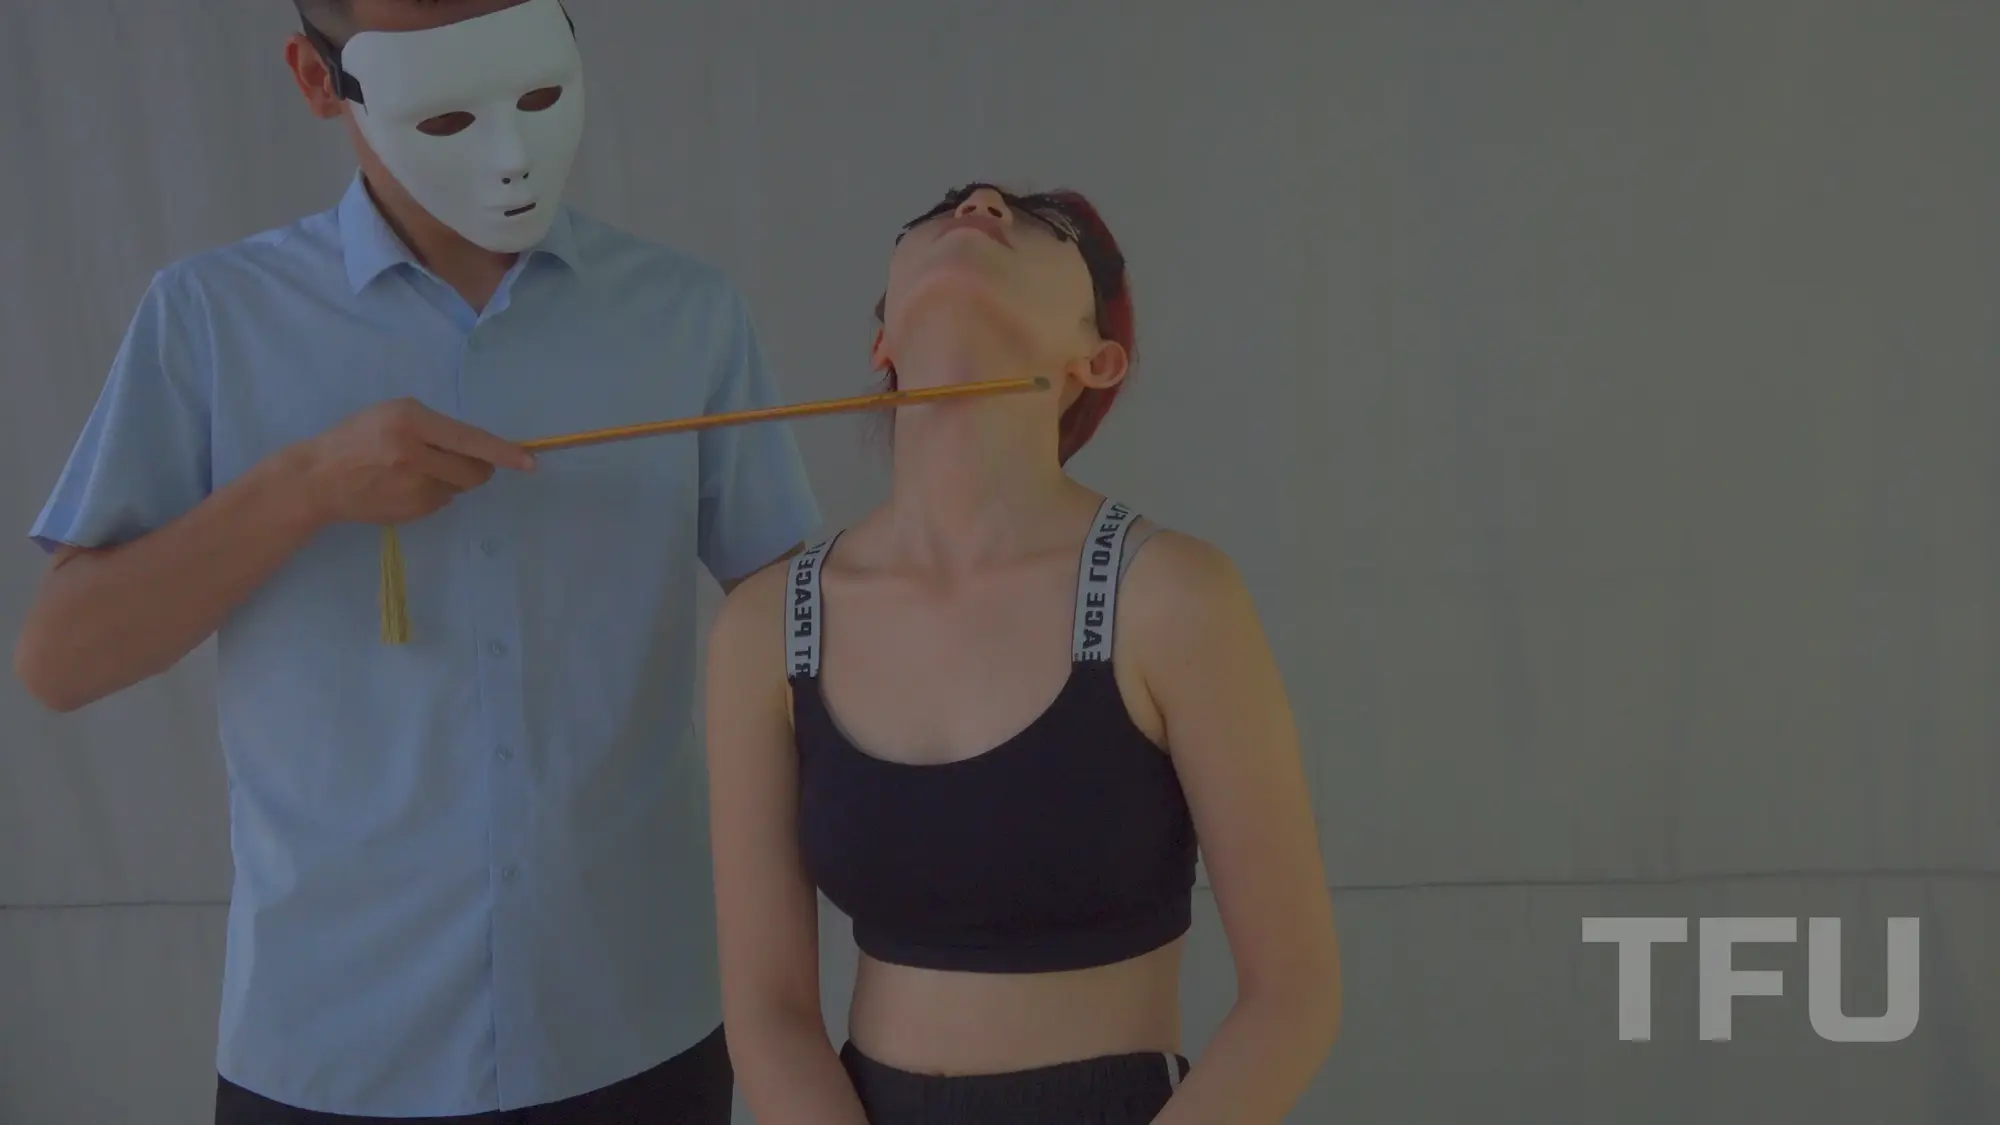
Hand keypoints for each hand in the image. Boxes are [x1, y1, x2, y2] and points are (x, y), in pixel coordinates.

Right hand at [289, 398, 535, 526]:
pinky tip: (405, 485)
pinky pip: (443, 502)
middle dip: (478, 467)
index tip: (530, 462)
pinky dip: (435, 493)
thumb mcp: (394, 414)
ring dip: (452, 479)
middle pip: (474, 470)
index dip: (504, 452)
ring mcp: (413, 488)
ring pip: (460, 487)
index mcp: (411, 422)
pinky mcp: (412, 512)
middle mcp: (415, 455)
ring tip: (418, 469)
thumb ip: (435, 426)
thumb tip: (480, 449)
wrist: (318, 478)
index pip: (470, 439)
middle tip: (460, 460)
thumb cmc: (358, 437)